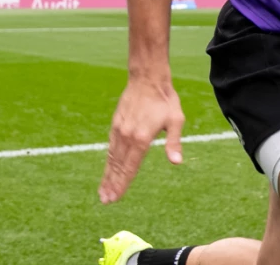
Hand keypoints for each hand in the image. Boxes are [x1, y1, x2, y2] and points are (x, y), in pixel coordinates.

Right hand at [99, 77, 185, 203]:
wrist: (147, 79)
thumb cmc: (165, 100)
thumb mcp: (176, 120)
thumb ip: (174, 143)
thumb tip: (177, 162)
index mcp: (141, 138)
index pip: (130, 167)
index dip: (122, 184)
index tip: (115, 198)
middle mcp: (127, 136)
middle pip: (118, 166)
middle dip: (111, 184)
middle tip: (105, 201)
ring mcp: (119, 130)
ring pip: (111, 157)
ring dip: (106, 175)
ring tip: (102, 191)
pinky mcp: (116, 124)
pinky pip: (110, 147)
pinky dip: (107, 161)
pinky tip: (107, 169)